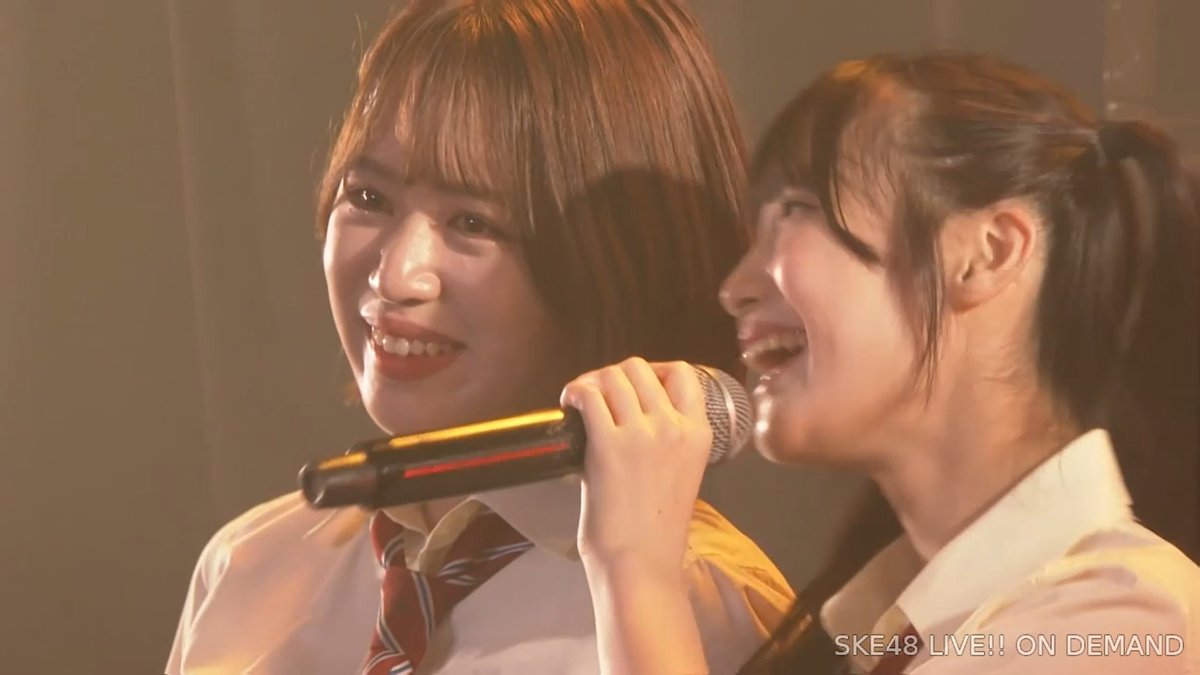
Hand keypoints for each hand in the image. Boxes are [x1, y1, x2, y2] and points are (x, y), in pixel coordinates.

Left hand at [560, 358, 711, 576]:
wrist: (640, 564)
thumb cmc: (656, 531)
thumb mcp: (681, 473)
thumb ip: (665, 440)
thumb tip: (627, 416)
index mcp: (699, 433)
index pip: (681, 373)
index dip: (652, 370)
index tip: (633, 385)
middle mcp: (673, 425)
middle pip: (639, 368)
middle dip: (615, 375)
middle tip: (599, 396)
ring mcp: (642, 432)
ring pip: (613, 375)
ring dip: (592, 382)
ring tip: (580, 400)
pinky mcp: (608, 444)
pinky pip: (588, 395)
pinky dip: (574, 392)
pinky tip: (568, 404)